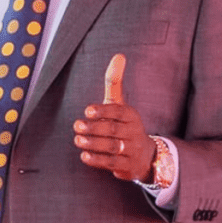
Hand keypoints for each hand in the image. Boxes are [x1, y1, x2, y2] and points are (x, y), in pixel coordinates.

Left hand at [73, 54, 156, 181]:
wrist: (144, 155)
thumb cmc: (124, 124)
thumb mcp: (120, 104)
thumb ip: (115, 82)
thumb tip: (119, 55)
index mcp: (131, 115)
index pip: (119, 112)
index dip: (103, 111)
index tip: (87, 110)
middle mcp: (135, 132)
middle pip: (113, 130)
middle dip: (94, 128)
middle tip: (76, 126)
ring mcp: (132, 150)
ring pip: (112, 148)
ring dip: (93, 144)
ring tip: (78, 140)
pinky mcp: (128, 167)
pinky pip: (112, 163)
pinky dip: (97, 160)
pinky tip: (84, 155)